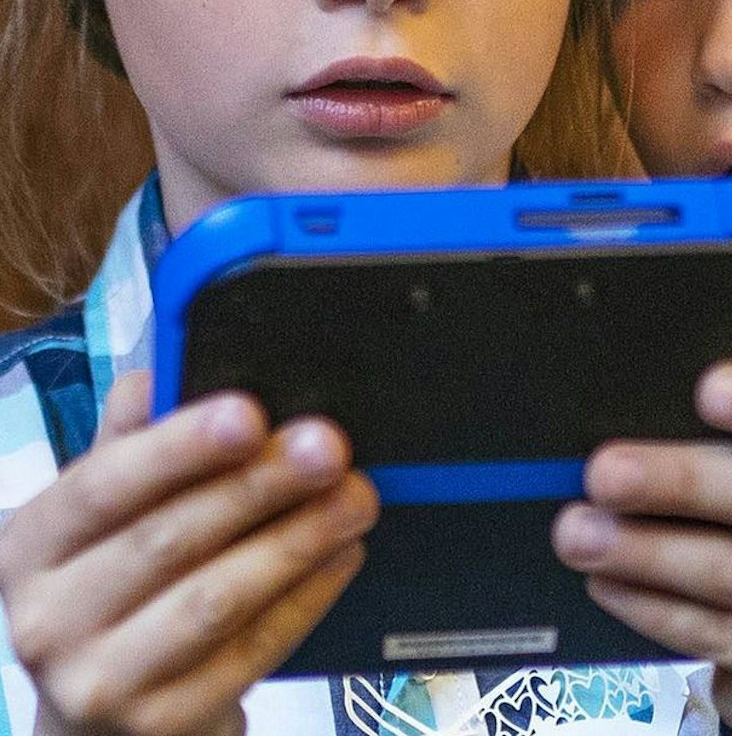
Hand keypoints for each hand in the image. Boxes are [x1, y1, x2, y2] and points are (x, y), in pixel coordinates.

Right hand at [0, 373, 377, 735]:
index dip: (179, 446)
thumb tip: (160, 371)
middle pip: (169, 539)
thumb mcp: (108, 517)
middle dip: (260, 486)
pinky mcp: (165, 722)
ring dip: (297, 540)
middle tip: (330, 447)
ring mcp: (103, 681)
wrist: (107, 714)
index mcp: (32, 546)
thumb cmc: (117, 589)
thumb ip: (134, 442)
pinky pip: (254, 649)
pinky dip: (308, 596)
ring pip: (216, 598)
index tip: (249, 411)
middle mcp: (49, 618)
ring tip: (357, 498)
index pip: (103, 484)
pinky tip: (344, 554)